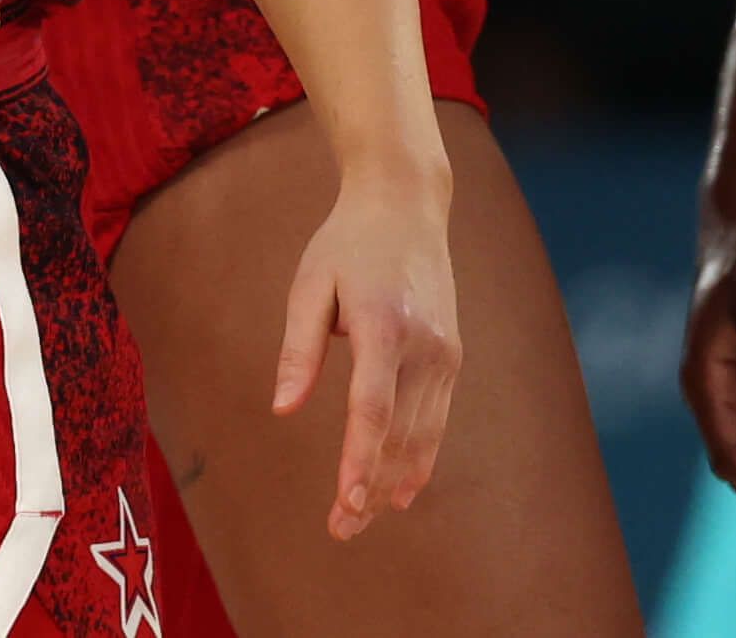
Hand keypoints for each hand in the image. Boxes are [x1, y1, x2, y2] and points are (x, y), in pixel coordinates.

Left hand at [274, 159, 460, 540]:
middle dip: (370, 486)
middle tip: (340, 530)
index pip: (372, 408)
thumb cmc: (347, 244)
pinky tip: (401, 489)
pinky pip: (436, 419)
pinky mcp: (452, 356)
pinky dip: (419, 457)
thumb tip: (282, 409)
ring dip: (394, 481)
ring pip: (422, 435)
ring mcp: (445, 353)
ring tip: (362, 519)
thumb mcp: (310, 284)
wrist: (406, 205)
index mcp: (384, 325)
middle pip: (399, 434)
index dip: (359, 460)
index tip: (345, 502)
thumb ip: (298, 348)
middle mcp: (424, 345)